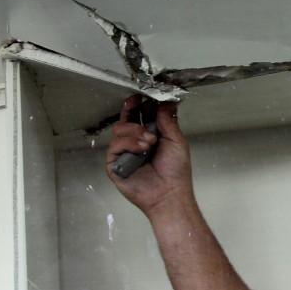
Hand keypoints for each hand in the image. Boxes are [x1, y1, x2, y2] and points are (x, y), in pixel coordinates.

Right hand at [105, 95, 191, 216]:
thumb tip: (165, 102)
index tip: (141, 96)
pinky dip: (128, 144)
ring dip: (135, 131)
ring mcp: (124, 153)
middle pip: (125, 119)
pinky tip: (142, 148)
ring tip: (150, 141)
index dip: (138, 104)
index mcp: (150, 135)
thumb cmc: (176, 171)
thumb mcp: (176, 141)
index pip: (139, 115)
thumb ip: (168, 120)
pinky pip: (114, 146)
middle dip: (132, 111)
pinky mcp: (115, 164)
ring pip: (118, 130)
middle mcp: (135, 143)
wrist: (170, 193)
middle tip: (138, 105)